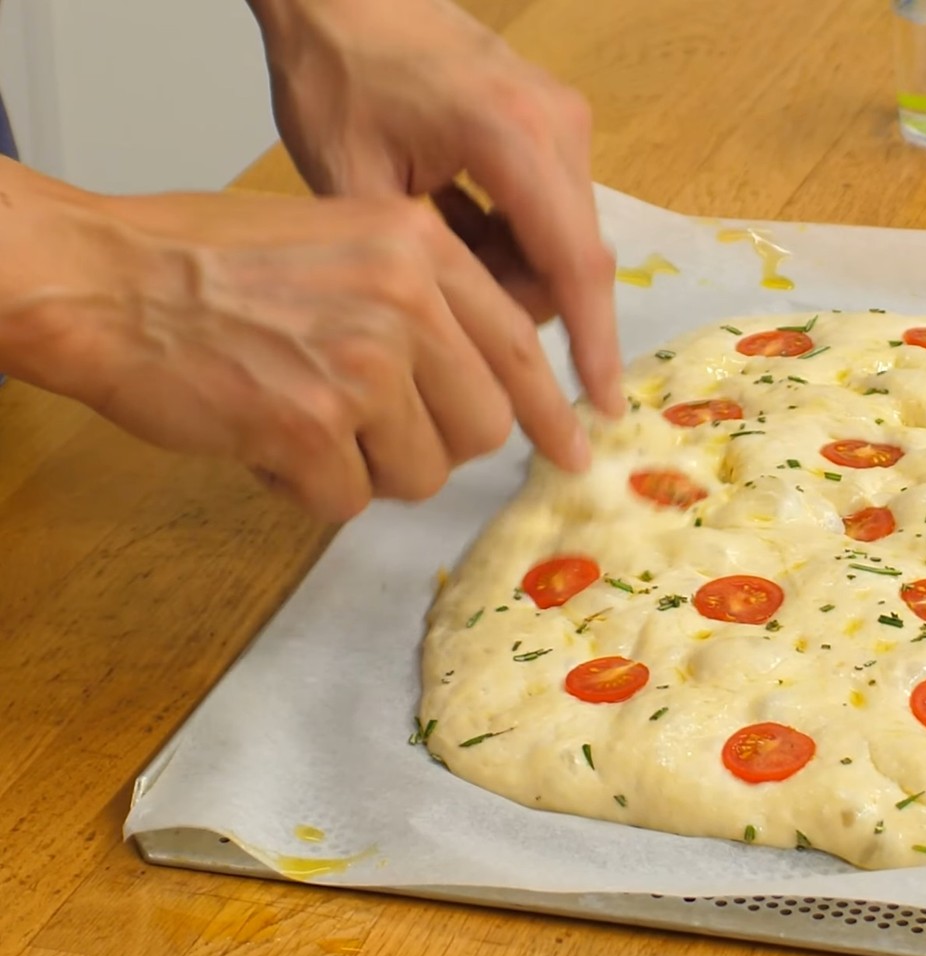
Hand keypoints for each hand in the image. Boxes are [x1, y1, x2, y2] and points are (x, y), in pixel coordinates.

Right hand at [0, 163, 575, 521]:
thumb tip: (489, 387)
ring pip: (420, 475)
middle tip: (370, 428)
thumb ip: (425, 302)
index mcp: (423, 249)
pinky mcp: (311, 426)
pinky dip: (307, 488)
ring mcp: (362, 365)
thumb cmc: (217, 264)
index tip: (575, 455)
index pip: (520, 349)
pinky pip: (347, 501)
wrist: (108, 280)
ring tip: (302, 419)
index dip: (552, 413)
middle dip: (433, 445)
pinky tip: (265, 441)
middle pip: (482, 429)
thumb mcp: (346, 242)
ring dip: (366, 468)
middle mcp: (407, 301)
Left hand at [249, 0, 623, 428]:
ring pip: (560, 240)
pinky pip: (549, 211)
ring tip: (435, 243)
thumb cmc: (336, 75)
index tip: (600, 410)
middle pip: (570, 259)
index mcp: (516, 139)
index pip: (572, 266)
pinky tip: (452, 219)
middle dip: (519, 299)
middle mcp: (560, 128)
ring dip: (509, 268)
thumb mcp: (358, 188)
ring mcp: (563, 122)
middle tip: (443, 299)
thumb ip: (425, 273)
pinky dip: (508, 236)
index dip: (590, 346)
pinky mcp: (555, 123)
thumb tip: (472, 348)